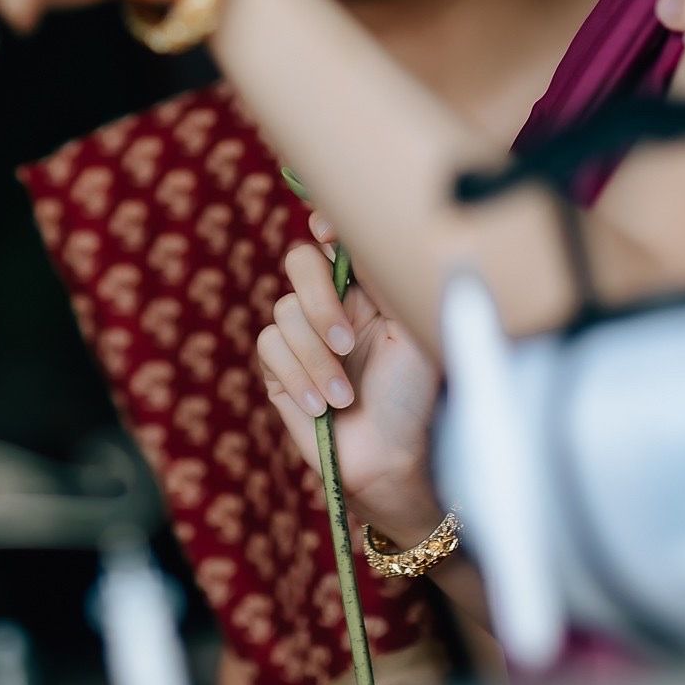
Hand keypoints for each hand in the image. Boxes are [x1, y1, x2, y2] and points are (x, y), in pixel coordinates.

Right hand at [257, 224, 442, 539]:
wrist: (392, 460)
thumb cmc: (415, 397)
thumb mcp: (414, 329)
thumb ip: (385, 279)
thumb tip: (362, 230)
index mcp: (367, 289)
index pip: (335, 237)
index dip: (325, 224)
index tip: (327, 232)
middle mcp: (332, 305)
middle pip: (299, 263)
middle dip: (319, 301)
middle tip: (347, 343)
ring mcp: (302, 337)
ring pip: (284, 311)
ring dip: (315, 359)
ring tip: (344, 398)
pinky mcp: (278, 369)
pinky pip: (269, 347)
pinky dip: (296, 376)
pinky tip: (321, 406)